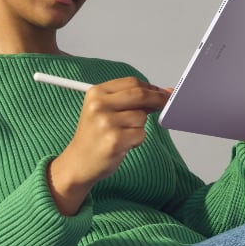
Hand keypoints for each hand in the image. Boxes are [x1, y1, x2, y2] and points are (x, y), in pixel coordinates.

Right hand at [48, 77, 170, 214]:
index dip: (151, 87)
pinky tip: (123, 144)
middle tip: (166, 103)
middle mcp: (99, 105)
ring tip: (123, 134)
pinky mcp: (115, 140)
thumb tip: (163, 92)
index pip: (132, 83)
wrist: (78, 163)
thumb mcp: (104, 110)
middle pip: (140, 95)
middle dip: (158, 99)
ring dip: (139, 127)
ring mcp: (106, 123)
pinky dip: (137, 140)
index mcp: (96, 93)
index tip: (162, 92)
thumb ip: (130, 100)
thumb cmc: (94, 136)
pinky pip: (141, 134)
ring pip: (141, 117)